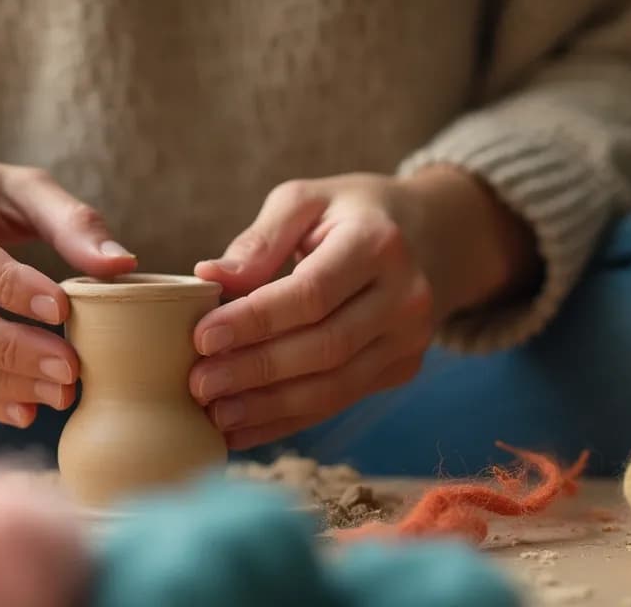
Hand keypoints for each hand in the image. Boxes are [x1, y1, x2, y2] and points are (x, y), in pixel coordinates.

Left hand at [189, 165, 536, 448]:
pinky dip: (287, 421)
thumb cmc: (351, 213)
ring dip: (269, 407)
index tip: (203, 337)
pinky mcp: (401, 368)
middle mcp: (405, 296)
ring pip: (334, 387)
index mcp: (378, 243)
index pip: (312, 293)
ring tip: (215, 414)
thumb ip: (260, 239)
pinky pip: (338, 401)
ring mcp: (409, 339)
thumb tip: (209, 277)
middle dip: (256, 371)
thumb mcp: (307, 201)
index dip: (256, 320)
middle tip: (199, 384)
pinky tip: (243, 430)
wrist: (430, 235)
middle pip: (325, 347)